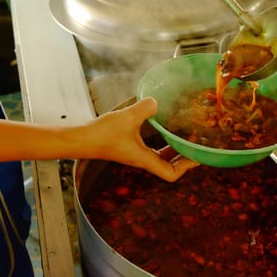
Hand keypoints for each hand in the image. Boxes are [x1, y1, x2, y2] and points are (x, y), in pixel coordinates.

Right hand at [84, 97, 198, 181]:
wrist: (80, 139)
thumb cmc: (102, 134)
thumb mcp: (127, 118)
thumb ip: (145, 108)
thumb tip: (156, 102)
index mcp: (145, 159)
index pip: (171, 174)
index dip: (186, 168)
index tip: (196, 156)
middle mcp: (143, 160)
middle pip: (169, 167)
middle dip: (184, 158)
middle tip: (195, 145)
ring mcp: (136, 154)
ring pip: (161, 158)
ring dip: (174, 151)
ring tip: (184, 137)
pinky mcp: (130, 147)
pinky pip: (152, 149)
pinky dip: (162, 143)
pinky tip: (163, 129)